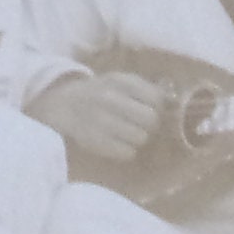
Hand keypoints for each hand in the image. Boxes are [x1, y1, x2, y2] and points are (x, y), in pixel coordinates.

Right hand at [29, 71, 173, 163]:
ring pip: (140, 138)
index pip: (155, 98)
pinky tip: (118, 143)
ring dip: (138, 138)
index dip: (156, 107)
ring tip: (127, 134)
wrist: (59, 104)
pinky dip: (126, 151)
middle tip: (140, 124)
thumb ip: (145, 88)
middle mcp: (108, 98)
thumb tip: (173, 101)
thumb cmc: (98, 93)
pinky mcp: (93, 141)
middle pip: (150, 119)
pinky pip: (126, 153)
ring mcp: (99, 120)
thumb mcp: (118, 81)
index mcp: (118, 81)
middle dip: (149, 124)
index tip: (149, 108)